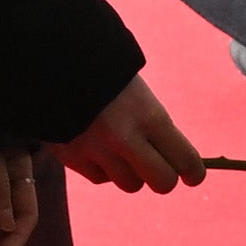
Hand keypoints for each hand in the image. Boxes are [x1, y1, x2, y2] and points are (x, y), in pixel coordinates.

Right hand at [54, 76, 203, 194]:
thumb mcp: (140, 93)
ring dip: (132, 173)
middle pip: (162, 183)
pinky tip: (98, 148)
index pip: (185, 160)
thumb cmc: (105, 73)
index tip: (193, 175)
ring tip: (123, 151)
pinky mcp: (72, 158)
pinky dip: (103, 169)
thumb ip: (155, 125)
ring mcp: (97, 151)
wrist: (52, 61)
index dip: (194, 172)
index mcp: (149, 115)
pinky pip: (100, 178)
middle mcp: (125, 139)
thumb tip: (176, 159)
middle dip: (164, 177)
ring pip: (130, 184)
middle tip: (159, 167)